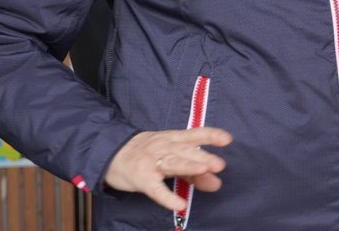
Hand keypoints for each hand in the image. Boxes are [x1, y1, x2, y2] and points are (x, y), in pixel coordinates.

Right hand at [104, 127, 232, 211]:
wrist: (111, 153)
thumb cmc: (148, 154)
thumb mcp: (171, 157)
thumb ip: (195, 170)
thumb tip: (216, 182)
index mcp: (173, 139)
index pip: (195, 134)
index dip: (211, 135)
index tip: (227, 139)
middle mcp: (163, 147)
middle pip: (185, 150)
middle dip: (203, 156)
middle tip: (219, 164)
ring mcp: (151, 162)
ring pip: (172, 163)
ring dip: (188, 166)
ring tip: (204, 170)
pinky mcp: (141, 178)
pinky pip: (155, 189)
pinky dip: (167, 197)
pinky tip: (178, 204)